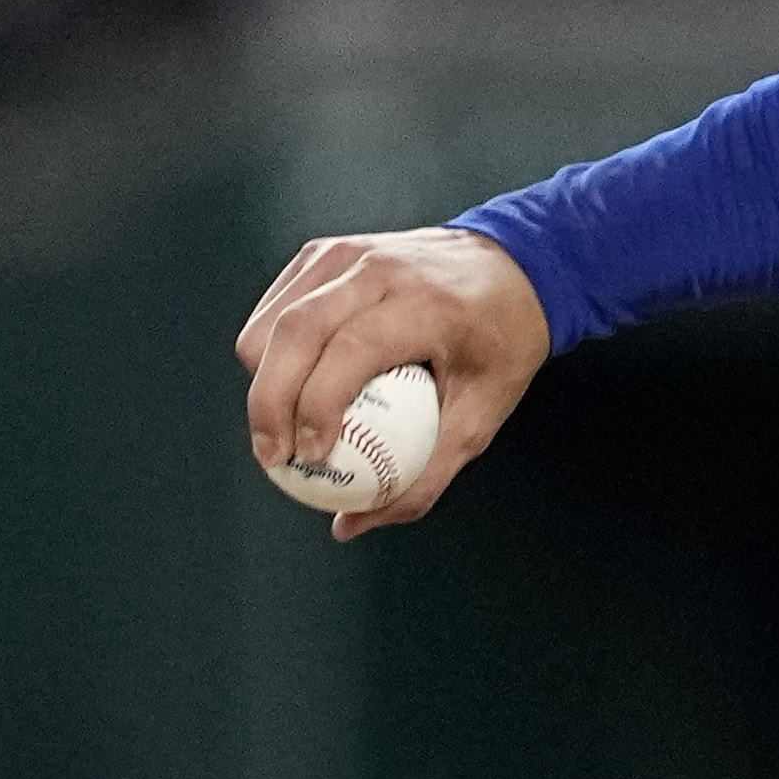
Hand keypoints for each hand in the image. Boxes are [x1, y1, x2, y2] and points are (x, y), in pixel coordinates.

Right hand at [236, 224, 551, 539]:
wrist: (513, 268)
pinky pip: (276, 309)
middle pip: (297, 330)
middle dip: (270, 401)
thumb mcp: (483, 416)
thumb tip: (350, 525)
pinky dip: (270, 354)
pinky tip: (290, 391)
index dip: (319, 403)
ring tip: (281, 431)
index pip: (353, 346)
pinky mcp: (324, 253)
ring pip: (273, 320)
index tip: (311, 458)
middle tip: (273, 457)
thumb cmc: (501, 348)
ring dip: (264, 380)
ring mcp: (347, 253)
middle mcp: (380, 267)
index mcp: (427, 302)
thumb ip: (423, 476)